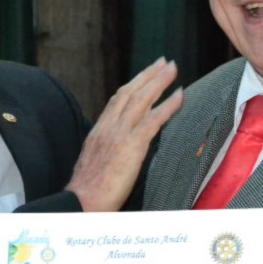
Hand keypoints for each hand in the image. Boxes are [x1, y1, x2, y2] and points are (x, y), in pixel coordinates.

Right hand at [67, 58, 182, 211]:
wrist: (82, 201)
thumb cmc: (88, 192)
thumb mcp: (95, 164)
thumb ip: (108, 152)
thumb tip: (119, 152)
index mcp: (99, 131)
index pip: (116, 101)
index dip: (132, 85)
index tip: (145, 75)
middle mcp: (108, 127)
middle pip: (129, 92)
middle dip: (148, 75)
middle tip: (163, 62)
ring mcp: (119, 134)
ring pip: (141, 99)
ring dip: (158, 81)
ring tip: (172, 69)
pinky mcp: (131, 145)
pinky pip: (153, 120)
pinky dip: (168, 105)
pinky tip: (180, 95)